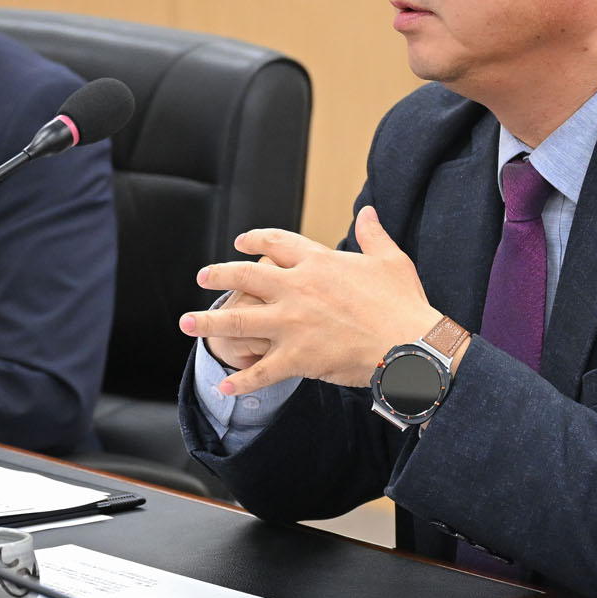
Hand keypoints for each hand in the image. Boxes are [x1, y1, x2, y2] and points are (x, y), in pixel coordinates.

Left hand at [181, 207, 446, 395]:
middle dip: (219, 275)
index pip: (278, 245)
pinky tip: (225, 387)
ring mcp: (292, 324)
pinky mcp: (296, 357)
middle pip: (245, 277)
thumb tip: (367, 211)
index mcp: (319, 262)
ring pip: (239, 321)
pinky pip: (261, 371)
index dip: (256, 240)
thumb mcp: (390, 259)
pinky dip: (242, 381)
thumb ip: (373, 234)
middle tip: (202, 277)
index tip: (241, 241)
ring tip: (186, 323)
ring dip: (209, 323)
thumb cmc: (403, 303)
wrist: (410, 343)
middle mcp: (297, 289)